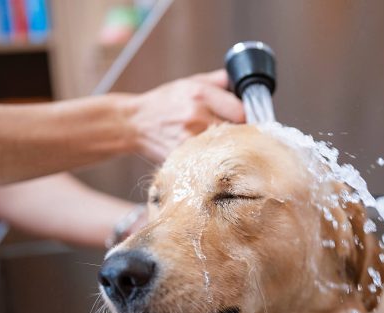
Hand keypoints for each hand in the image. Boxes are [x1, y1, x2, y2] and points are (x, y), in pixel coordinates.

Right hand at [125, 69, 244, 163]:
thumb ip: (219, 81)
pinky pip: (209, 161)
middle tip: (239, 137)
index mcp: (200, 94)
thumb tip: (243, 81)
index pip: (241, 111)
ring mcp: (189, 139)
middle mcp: (196, 116)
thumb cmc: (165, 103)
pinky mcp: (183, 157)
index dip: (248, 118)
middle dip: (241, 135)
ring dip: (229, 149)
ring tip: (224, 146)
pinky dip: (213, 160)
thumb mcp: (190, 82)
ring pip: (225, 149)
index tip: (247, 122)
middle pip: (236, 132)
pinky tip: (210, 156)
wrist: (135, 123)